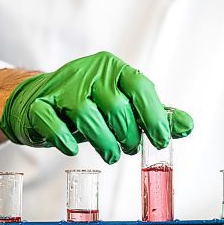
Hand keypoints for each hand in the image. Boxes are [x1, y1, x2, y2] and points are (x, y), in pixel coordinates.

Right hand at [0, 51, 193, 163]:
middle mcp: (89, 73)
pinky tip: (72, 148)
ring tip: (111, 155)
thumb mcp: (122, 107)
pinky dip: (65, 139)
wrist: (37, 100)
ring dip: (103, 141)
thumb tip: (186, 125)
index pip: (140, 87)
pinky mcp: (38, 105)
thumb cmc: (86, 105)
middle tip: (129, 148)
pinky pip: (52, 122)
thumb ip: (153, 115)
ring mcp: (62, 88)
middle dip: (128, 134)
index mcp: (113, 69)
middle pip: (116, 106)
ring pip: (86, 114)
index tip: (161, 140)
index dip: (154, 116)